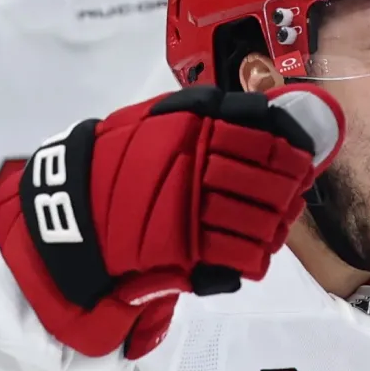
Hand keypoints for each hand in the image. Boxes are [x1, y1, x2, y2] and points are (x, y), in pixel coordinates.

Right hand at [0, 86, 342, 358]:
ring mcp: (193, 203)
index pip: (263, 130)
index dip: (291, 147)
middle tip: (294, 196)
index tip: (300, 157)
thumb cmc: (110, 162)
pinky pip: (240, 253)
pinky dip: (255, 258)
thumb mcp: (151, 120)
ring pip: (261, 216)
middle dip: (289, 188)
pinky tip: (256, 256)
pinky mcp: (186, 245)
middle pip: (270, 175)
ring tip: (275, 228)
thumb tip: (259, 114)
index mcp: (191, 124)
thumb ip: (198, 112)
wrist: (70, 211)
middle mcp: (197, 159)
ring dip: (275, 225)